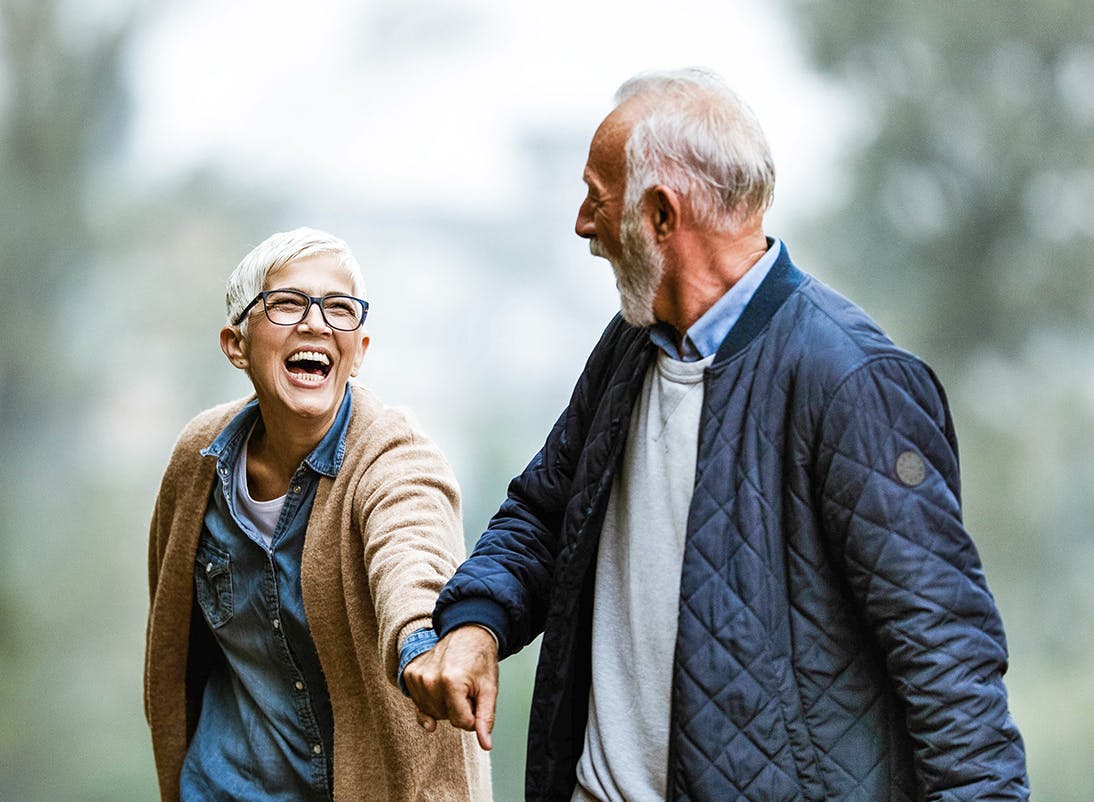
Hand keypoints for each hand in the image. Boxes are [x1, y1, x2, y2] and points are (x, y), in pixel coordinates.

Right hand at [402, 625, 498, 750]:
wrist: (466, 633)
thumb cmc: (480, 661)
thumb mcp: (489, 689)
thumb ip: (485, 719)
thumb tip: (486, 745)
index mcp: (451, 683)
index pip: (462, 723)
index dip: (473, 714)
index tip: (476, 696)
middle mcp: (429, 680)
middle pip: (446, 718)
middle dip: (458, 708)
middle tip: (466, 686)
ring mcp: (416, 677)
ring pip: (432, 713)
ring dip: (444, 705)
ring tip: (453, 683)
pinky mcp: (409, 675)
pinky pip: (420, 704)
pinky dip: (431, 700)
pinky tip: (439, 685)